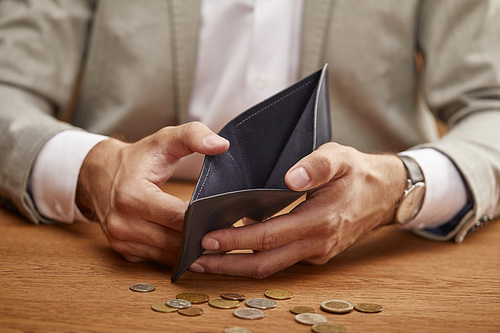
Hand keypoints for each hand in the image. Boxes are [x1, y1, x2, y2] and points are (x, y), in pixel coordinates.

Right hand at [76, 122, 228, 263]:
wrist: (98, 174)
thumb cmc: (136, 159)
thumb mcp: (164, 140)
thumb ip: (193, 136)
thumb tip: (221, 145)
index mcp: (132, 196)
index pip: (179, 217)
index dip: (205, 216)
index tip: (224, 211)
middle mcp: (123, 223)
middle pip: (177, 241)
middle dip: (202, 235)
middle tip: (227, 227)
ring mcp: (122, 241)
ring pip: (170, 255)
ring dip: (192, 249)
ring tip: (214, 236)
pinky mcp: (124, 252)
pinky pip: (159, 259)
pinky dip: (177, 254)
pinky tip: (192, 243)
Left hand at [190, 142, 406, 277]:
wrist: (386, 193)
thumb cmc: (358, 173)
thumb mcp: (340, 157)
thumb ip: (316, 165)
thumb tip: (289, 178)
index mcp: (320, 220)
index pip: (267, 237)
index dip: (235, 240)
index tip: (207, 238)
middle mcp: (317, 243)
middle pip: (264, 263)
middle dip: (227, 264)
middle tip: (196, 260)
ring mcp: (318, 252)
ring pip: (272, 267)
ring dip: (239, 266)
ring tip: (209, 260)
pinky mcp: (317, 253)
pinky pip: (283, 260)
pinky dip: (258, 258)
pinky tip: (238, 250)